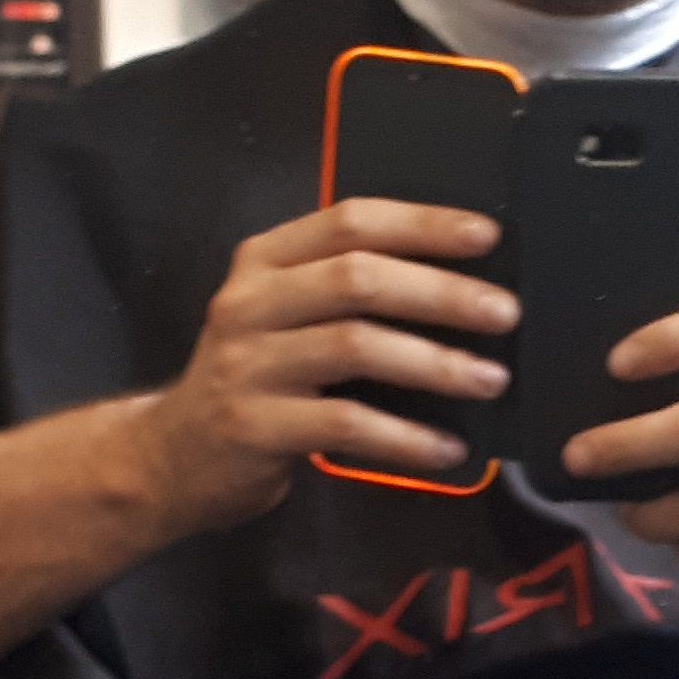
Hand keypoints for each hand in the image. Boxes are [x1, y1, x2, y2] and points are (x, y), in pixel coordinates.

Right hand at [140, 197, 516, 533]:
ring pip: (355, 345)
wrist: (174, 456)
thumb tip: (461, 283)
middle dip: (441, 293)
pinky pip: (345, 423)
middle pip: (357, 278)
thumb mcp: (286, 317)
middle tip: (505, 313)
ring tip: (489, 378)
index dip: (421, 224)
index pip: (349, 221)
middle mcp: (250, 301)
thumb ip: (346, 291)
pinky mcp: (253, 426)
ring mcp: (247, 364)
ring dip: (434, 363)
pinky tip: (445, 448)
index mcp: (265, 260)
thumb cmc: (255, 381)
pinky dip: (405, 436)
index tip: (487, 236)